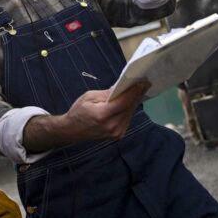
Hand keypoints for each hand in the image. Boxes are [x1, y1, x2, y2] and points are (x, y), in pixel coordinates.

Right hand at [21, 82, 149, 153]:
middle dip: (137, 94)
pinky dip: (130, 109)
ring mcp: (116, 132)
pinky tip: (132, 100)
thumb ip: (107, 94)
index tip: (142, 82)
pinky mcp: (118, 134)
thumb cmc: (79, 111)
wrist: (73, 130)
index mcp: (102, 115)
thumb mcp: (89, 96)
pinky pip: (127, 118)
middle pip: (129, 107)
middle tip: (145, 83)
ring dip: (135, 101)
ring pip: (130, 113)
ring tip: (140, 90)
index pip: (124, 102)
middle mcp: (112, 126)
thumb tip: (122, 88)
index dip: (134, 91)